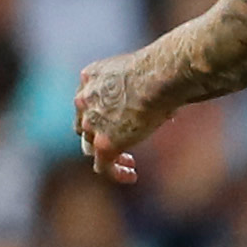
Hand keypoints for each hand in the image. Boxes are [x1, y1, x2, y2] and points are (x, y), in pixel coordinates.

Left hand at [74, 51, 160, 185]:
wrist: (157, 76)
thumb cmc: (160, 70)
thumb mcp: (139, 73)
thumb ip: (138, 89)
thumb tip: (162, 103)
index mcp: (89, 77)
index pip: (87, 102)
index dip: (100, 115)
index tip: (119, 123)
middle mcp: (84, 99)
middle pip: (85, 125)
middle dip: (100, 137)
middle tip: (122, 145)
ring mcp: (91, 122)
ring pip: (91, 148)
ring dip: (108, 157)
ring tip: (128, 164)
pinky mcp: (103, 143)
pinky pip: (103, 166)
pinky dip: (115, 173)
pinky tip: (131, 175)